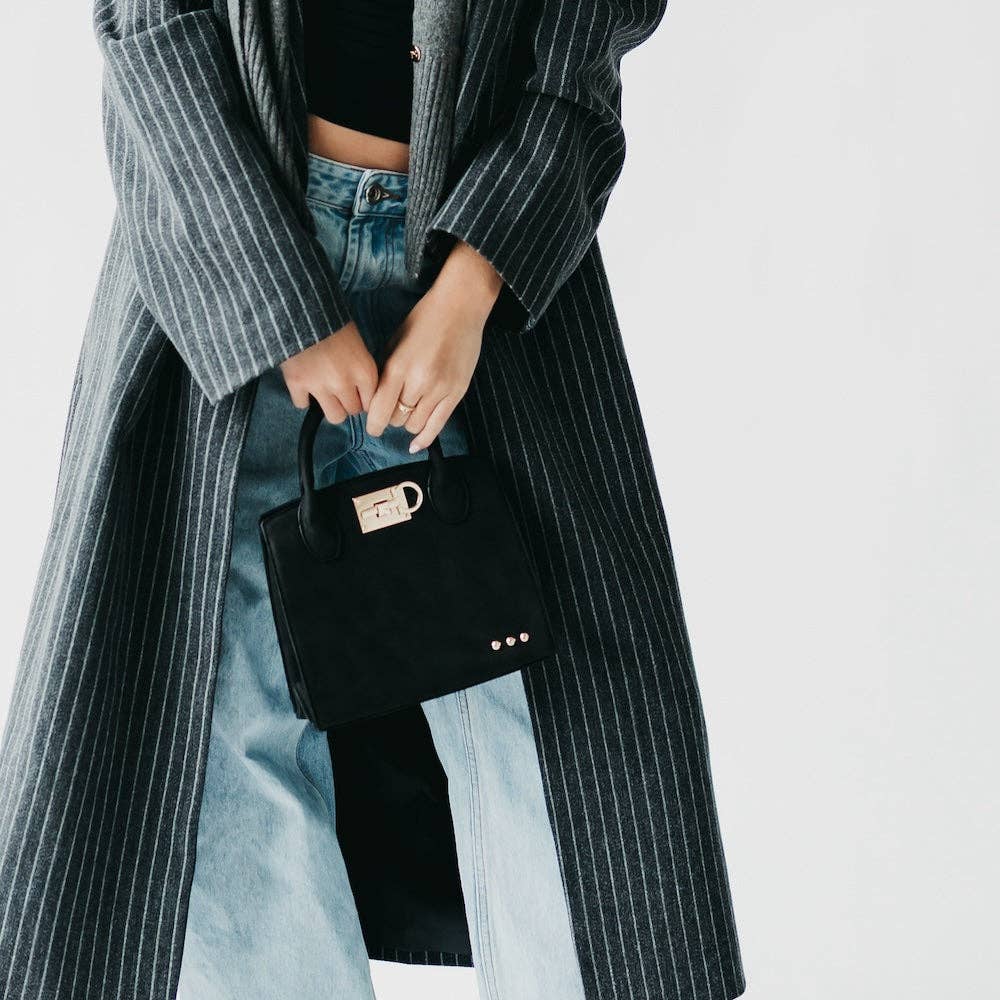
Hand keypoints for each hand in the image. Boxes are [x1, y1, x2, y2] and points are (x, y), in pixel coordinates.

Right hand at [280, 321, 377, 422]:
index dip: (363, 398)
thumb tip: (362, 387)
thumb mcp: (357, 341)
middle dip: (348, 403)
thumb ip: (361, 366)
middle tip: (340, 392)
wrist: (301, 306)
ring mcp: (321, 386)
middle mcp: (345, 383)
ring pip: (334, 417)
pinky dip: (303, 398)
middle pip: (353, 411)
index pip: (370, 402)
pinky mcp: (297, 384)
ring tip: (325, 395)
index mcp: (365, 371)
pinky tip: (304, 386)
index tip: (357, 393)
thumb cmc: (332, 319)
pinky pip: (303, 405)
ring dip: (331, 407)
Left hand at [366, 240, 502, 451]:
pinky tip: (416, 444)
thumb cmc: (423, 320)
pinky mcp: (457, 393)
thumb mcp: (394, 342)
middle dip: (391, 416)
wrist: (460, 308)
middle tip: (392, 408)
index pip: (379, 409)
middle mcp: (419, 381)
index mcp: (398, 366)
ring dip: (408, 422)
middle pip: (396, 418)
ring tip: (408, 411)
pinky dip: (425, 438)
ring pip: (415, 425)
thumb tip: (374, 400)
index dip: (373, 423)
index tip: (372, 426)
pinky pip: (437, 425)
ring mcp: (440, 389)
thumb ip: (384, 372)